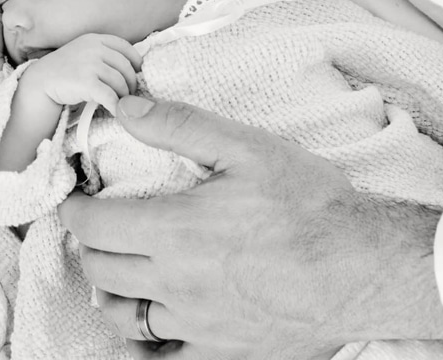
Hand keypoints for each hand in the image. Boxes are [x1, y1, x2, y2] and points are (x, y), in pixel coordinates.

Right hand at [20, 33, 140, 113]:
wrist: (40, 82)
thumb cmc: (65, 71)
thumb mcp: (83, 53)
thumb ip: (103, 55)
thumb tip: (132, 68)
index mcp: (94, 39)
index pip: (125, 47)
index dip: (136, 61)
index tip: (139, 73)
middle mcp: (94, 48)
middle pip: (126, 67)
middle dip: (131, 83)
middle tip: (129, 95)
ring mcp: (90, 64)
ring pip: (120, 83)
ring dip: (123, 96)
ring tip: (120, 104)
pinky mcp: (86, 82)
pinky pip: (110, 96)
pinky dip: (115, 106)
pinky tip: (115, 112)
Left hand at [60, 97, 442, 355]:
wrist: (366, 269)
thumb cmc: (311, 206)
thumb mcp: (246, 148)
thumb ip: (179, 125)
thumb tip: (125, 107)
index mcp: (174, 232)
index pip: (92, 226)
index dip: (75, 210)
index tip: (78, 199)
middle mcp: (176, 284)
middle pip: (100, 271)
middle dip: (90, 246)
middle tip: (99, 228)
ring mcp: (197, 325)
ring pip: (124, 316)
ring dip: (112, 292)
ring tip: (120, 270)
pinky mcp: (223, 352)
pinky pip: (165, 359)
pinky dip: (147, 342)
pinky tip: (153, 321)